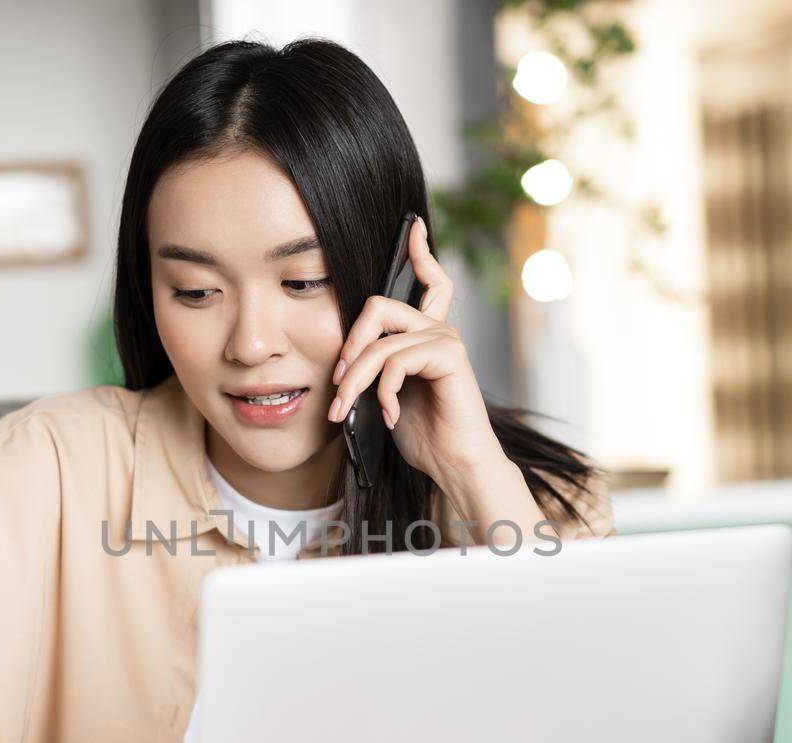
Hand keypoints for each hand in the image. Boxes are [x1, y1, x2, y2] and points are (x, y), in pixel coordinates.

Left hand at [326, 216, 505, 489]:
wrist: (453, 464)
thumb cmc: (422, 433)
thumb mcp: (386, 394)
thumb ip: (374, 367)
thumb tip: (345, 359)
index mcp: (424, 334)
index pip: (428, 282)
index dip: (419, 253)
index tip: (412, 228)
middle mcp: (438, 330)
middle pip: (379, 306)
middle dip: (349, 343)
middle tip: (338, 382)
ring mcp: (446, 341)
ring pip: (380, 344)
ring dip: (355, 381)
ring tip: (348, 411)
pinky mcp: (450, 357)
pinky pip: (398, 361)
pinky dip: (385, 392)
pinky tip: (391, 416)